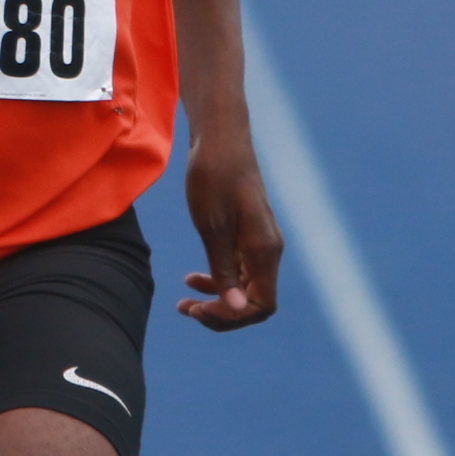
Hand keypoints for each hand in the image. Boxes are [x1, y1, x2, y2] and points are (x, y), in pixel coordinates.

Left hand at [178, 140, 282, 329]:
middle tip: (187, 308)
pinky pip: (239, 270)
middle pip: (254, 302)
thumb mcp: (211, 227)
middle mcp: (268, 250)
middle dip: (221, 312)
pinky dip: (219, 279)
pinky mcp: (249, 234)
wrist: (220, 138)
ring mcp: (260, 243)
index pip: (261, 306)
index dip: (232, 317)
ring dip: (217, 298)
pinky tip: (193, 279)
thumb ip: (223, 269)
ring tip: (185, 301)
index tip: (199, 309)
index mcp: (264, 251)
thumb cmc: (213, 176)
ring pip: (245, 288)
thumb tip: (236, 310)